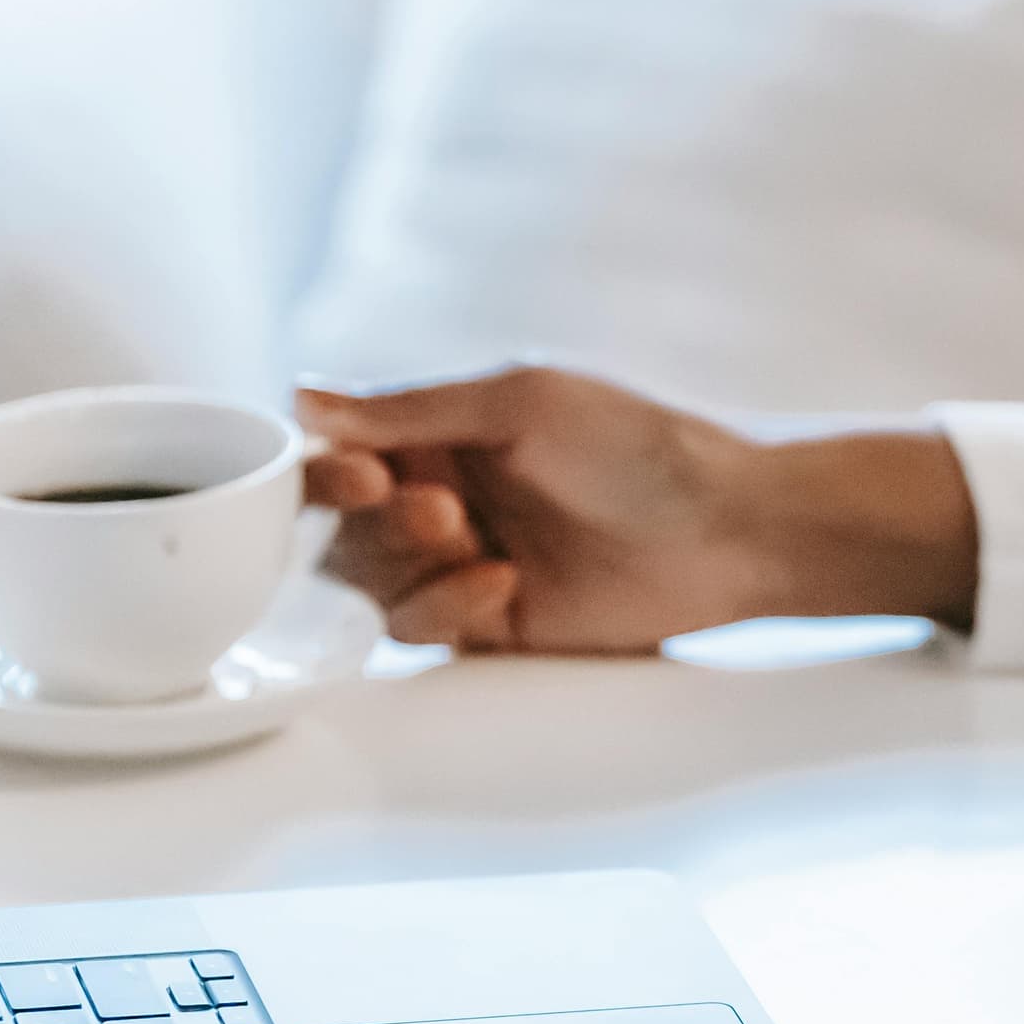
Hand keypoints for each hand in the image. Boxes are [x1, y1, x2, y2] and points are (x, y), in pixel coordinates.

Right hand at [298, 366, 978, 651]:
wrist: (724, 529)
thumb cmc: (637, 447)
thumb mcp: (522, 405)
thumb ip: (409, 410)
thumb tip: (300, 399)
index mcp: (444, 434)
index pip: (342, 453)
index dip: (327, 470)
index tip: (364, 474)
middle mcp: (443, 495)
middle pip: (342, 522)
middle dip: (377, 519)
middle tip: (441, 509)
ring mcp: (462, 562)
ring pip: (370, 577)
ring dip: (405, 560)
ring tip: (469, 534)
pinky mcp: (488, 622)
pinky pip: (420, 625)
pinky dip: (445, 605)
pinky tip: (501, 582)